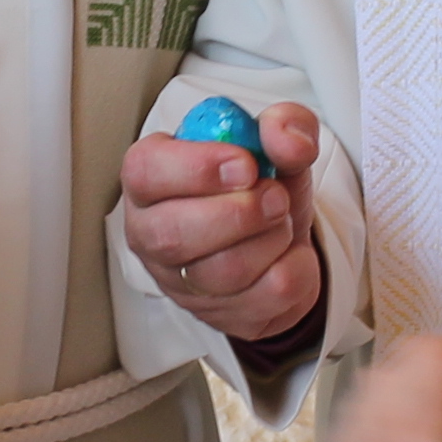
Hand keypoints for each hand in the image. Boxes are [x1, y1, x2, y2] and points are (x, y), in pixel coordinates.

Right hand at [118, 102, 326, 342]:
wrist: (280, 240)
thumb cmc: (257, 188)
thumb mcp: (273, 145)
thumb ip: (283, 125)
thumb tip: (283, 136)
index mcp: (150, 180)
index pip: (145, 173)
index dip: (196, 169)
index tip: (246, 164)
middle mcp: (152, 235)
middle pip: (174, 235)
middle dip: (239, 213)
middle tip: (273, 196)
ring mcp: (181, 284)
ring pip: (224, 272)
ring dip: (272, 238)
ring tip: (279, 220)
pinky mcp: (221, 316)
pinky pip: (266, 295)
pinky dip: (295, 267)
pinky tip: (287, 253)